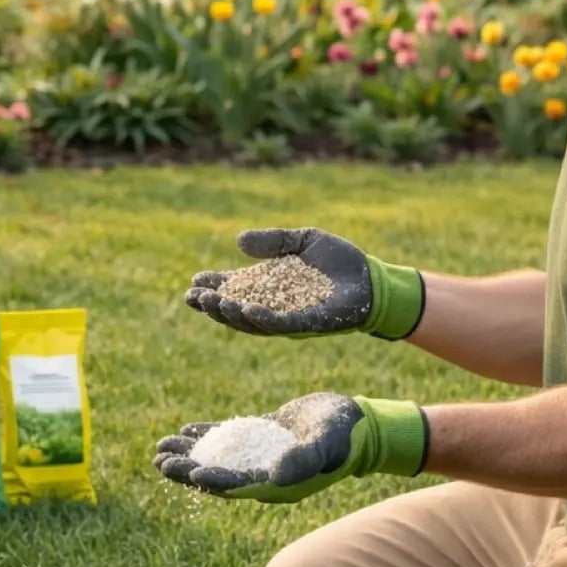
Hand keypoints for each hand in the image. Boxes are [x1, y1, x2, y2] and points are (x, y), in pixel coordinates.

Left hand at [152, 393, 427, 503]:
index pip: (236, 485)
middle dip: (187, 469)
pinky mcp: (262, 438)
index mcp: (277, 483)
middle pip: (218, 475)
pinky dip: (207, 436)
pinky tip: (186, 429)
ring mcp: (262, 457)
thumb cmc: (346, 436)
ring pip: (218, 458)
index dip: (210, 479)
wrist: (360, 424)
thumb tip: (274, 473)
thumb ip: (302, 459)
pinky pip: (229, 440)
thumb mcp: (326, 444)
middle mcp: (265, 475)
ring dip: (190, 454)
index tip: (187, 472)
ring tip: (161, 447)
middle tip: (159, 460)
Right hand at [184, 228, 424, 340]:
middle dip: (213, 305)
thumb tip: (239, 241)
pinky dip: (263, 318)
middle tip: (193, 296)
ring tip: (214, 304)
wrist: (373, 279)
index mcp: (270, 286)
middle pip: (236, 310)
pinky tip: (248, 310)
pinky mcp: (309, 324)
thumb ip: (273, 241)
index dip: (213, 287)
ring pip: (253, 322)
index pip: (235, 289)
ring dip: (231, 314)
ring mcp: (290, 318)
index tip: (194, 282)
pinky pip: (282, 325)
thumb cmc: (340, 261)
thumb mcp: (302, 241)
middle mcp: (275, 306)